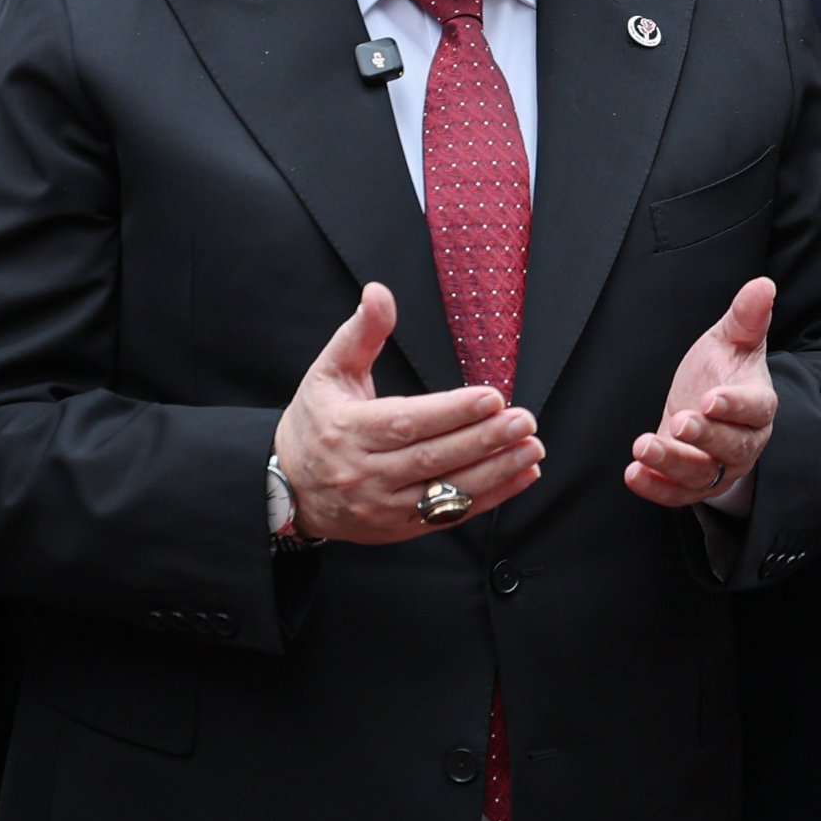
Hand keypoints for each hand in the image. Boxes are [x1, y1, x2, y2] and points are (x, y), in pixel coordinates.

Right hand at [273, 282, 543, 543]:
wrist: (289, 488)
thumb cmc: (316, 422)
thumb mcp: (328, 371)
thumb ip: (361, 332)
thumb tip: (379, 292)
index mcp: (348, 430)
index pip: (406, 423)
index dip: (451, 412)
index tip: (491, 397)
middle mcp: (365, 473)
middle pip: (431, 458)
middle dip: (483, 440)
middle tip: (523, 421)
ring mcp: (382, 506)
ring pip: (445, 492)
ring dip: (495, 471)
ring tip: (531, 449)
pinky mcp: (398, 528)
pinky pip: (449, 516)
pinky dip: (490, 497)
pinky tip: (521, 476)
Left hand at [630, 277, 777, 508]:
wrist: (707, 404)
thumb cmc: (723, 369)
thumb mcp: (731, 339)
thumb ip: (746, 317)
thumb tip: (762, 285)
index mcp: (759, 403)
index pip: (755, 408)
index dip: (735, 405)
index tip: (710, 399)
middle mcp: (745, 441)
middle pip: (732, 448)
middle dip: (704, 438)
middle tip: (679, 422)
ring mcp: (720, 467)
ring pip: (702, 474)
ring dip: (672, 463)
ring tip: (642, 448)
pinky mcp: (694, 484)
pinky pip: (678, 494)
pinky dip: (656, 488)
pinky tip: (634, 474)